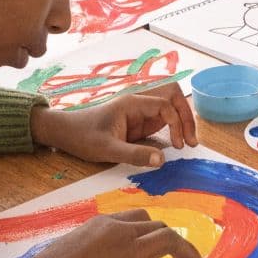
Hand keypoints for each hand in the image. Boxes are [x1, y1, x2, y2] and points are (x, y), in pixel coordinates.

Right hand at [4, 208, 202, 257]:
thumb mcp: (71, 247)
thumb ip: (91, 247)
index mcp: (102, 223)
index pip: (136, 216)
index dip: (152, 227)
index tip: (158, 237)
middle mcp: (120, 232)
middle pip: (156, 226)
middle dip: (173, 237)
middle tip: (183, 250)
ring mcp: (129, 253)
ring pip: (168, 240)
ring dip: (186, 250)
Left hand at [30, 83, 198, 165]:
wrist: (66, 134)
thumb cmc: (83, 137)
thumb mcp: (108, 150)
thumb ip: (135, 155)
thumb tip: (162, 160)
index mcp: (132, 102)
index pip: (165, 104)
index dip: (176, 122)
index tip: (178, 145)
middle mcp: (139, 102)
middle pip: (173, 96)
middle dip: (185, 116)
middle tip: (191, 141)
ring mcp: (140, 111)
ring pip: (171, 106)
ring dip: (181, 120)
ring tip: (187, 142)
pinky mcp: (139, 121)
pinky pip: (163, 119)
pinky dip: (173, 129)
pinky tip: (176, 144)